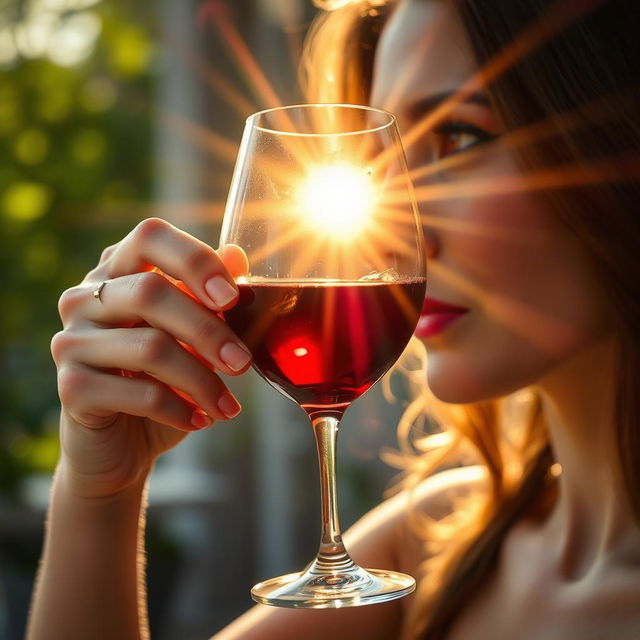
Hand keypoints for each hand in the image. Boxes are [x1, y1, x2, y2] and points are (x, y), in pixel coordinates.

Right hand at [51, 218, 249, 497]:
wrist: (124, 445)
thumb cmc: (164, 382)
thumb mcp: (193, 338)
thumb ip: (209, 296)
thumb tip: (237, 253)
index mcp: (117, 272)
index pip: (150, 237)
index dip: (195, 260)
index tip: (232, 298)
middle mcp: (85, 298)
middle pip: (151, 293)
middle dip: (208, 331)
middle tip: (242, 363)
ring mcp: (71, 341)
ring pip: (150, 347)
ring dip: (202, 380)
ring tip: (227, 405)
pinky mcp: (71, 387)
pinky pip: (139, 392)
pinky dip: (179, 409)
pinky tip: (199, 420)